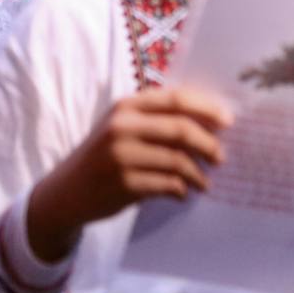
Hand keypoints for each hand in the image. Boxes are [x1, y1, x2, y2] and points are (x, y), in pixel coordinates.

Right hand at [27, 86, 232, 261]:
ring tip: (204, 182)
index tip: (229, 121)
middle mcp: (122, 127)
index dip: (207, 108)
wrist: (65, 192)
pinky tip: (183, 193)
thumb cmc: (104, 155)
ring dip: (197, 174)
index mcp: (126, 107)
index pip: (176, 100)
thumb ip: (157, 120)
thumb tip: (211, 123)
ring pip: (177, 160)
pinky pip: (167, 184)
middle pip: (181, 129)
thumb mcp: (123, 127)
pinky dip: (181, 189)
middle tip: (220, 157)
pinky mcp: (123, 183)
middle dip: (208, 144)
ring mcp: (121, 155)